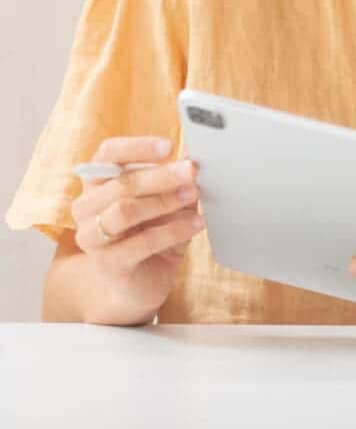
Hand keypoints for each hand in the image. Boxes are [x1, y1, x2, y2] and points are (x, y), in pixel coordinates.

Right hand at [71, 136, 204, 318]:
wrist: (143, 282)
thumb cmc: (154, 231)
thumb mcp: (169, 198)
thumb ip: (177, 176)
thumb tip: (196, 152)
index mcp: (98, 181)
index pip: (108, 153)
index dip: (138, 147)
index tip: (169, 146)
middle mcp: (87, 206)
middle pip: (121, 183)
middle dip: (161, 176)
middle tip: (192, 171)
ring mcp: (92, 236)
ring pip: (125, 211)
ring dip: (164, 201)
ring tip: (194, 195)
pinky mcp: (107, 263)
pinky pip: (141, 243)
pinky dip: (173, 231)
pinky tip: (196, 224)